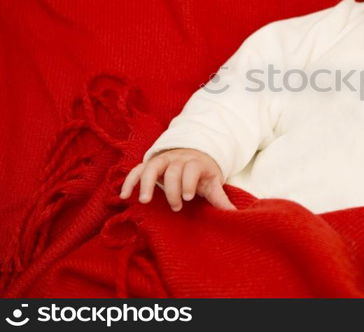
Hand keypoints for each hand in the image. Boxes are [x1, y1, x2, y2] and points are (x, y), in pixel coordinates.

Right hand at [119, 148, 235, 211]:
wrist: (193, 153)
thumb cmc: (203, 173)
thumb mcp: (213, 182)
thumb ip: (220, 198)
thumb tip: (235, 214)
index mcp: (195, 162)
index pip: (192, 169)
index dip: (189, 182)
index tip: (188, 197)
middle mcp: (178, 159)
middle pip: (173, 170)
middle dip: (172, 188)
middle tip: (176, 207)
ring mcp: (162, 160)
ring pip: (152, 166)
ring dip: (146, 182)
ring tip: (144, 201)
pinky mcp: (150, 164)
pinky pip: (137, 169)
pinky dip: (129, 180)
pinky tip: (123, 195)